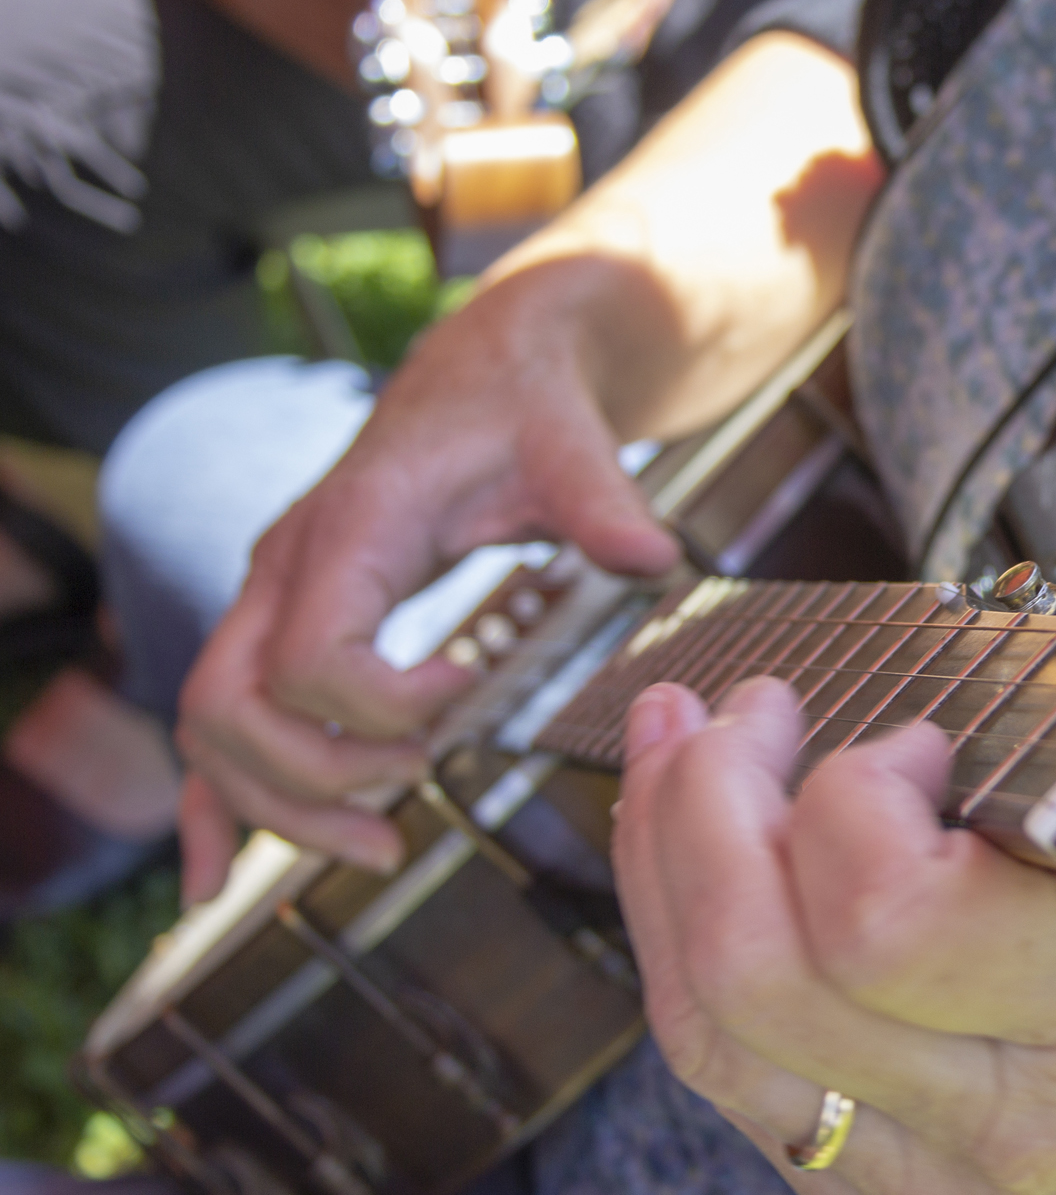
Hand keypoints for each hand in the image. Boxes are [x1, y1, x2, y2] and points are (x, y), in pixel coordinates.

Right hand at [174, 34, 879, 902]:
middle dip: (309, 781)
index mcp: (352, 525)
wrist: (488, 370)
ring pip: (212, 726)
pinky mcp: (284, 624)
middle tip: (406, 817)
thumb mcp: (571, 441)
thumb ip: (604, 499)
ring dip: (274, 805)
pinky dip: (216, 801)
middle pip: (231, 706)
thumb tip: (654, 558)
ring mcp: (274, 597)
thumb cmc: (524, 407)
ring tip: (376, 847)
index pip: (314, 656)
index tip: (470, 696)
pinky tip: (219, 875)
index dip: (384, 708)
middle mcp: (288, 565)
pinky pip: (220, 724)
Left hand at [611, 459, 1055, 1193]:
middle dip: (710, 811)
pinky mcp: (890, 1182)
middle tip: (747, 710)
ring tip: (682, 750)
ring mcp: (937, 1164)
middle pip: (767, 979)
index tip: (919, 736)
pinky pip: (739, 1080)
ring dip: (667, 870)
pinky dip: (688, 951)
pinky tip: (698, 857)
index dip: (859, 802)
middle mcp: (1007, 1111)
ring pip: (723, 1038)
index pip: (894, 924)